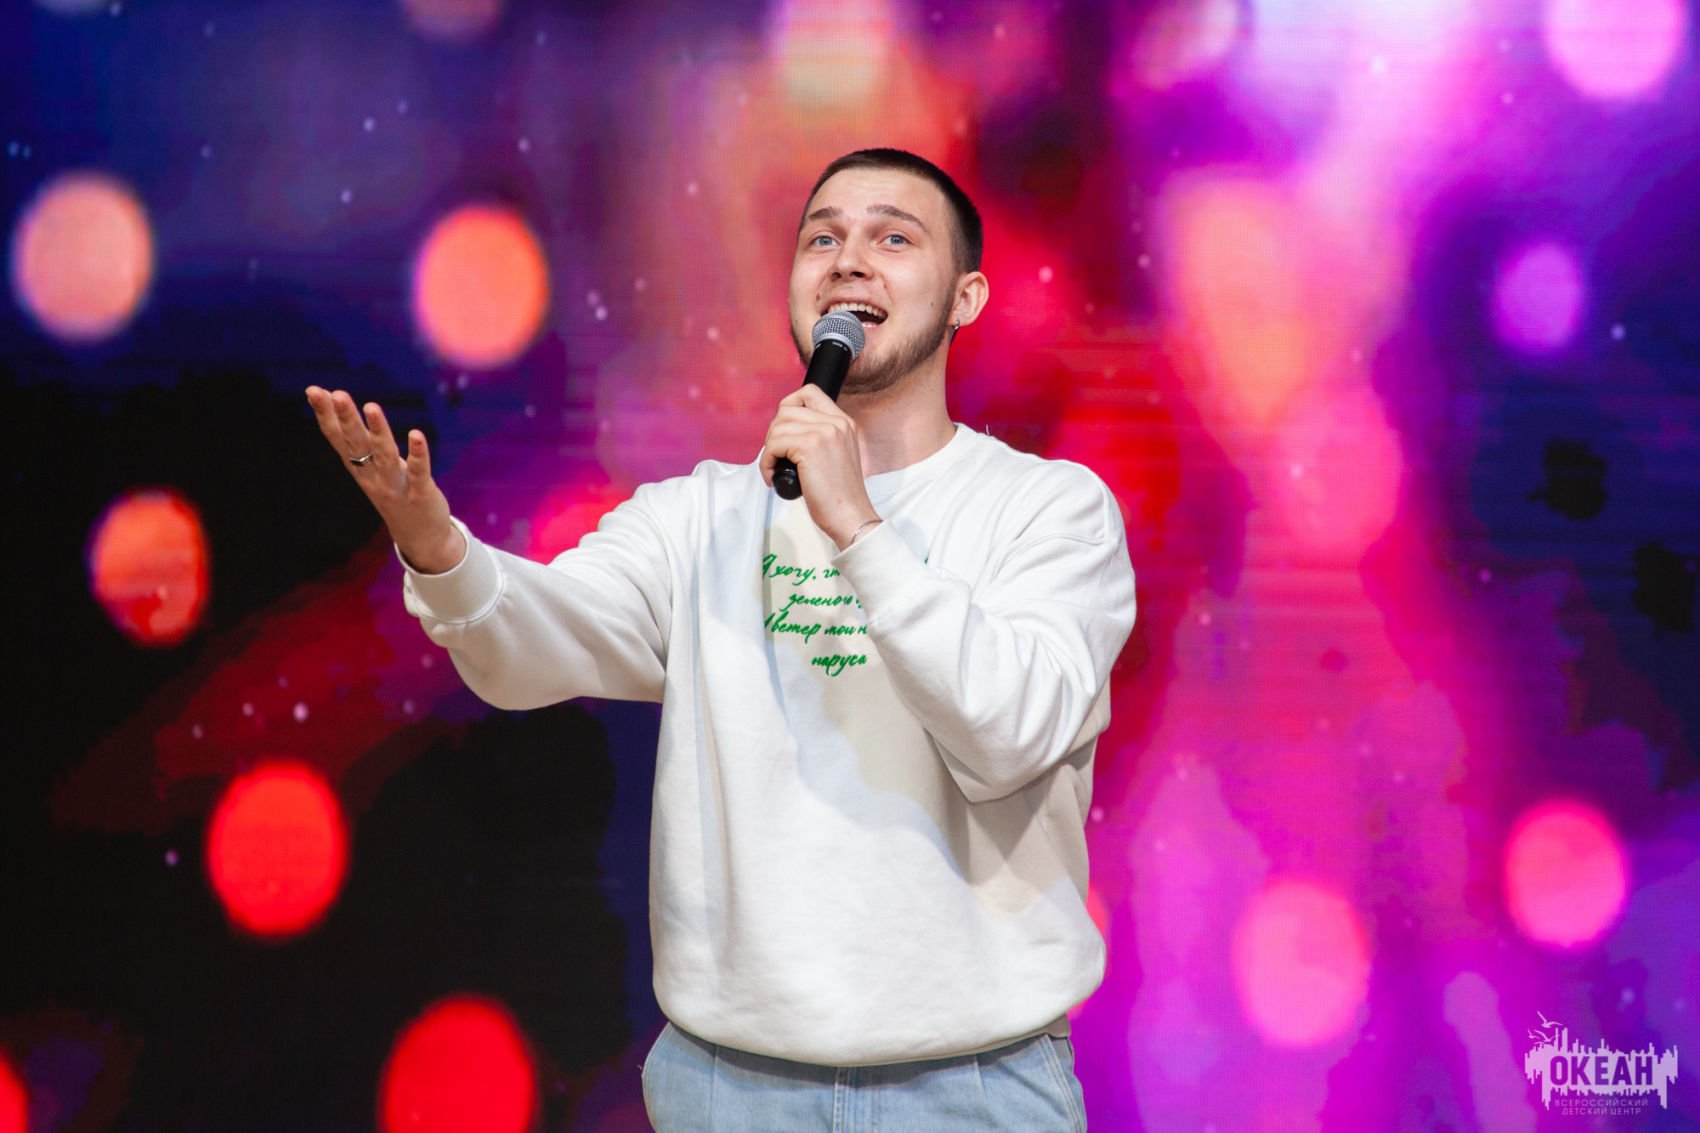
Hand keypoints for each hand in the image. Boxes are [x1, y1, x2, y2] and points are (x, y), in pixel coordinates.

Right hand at [305, 386, 464, 572]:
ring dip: (378, 431)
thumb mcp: (370, 467)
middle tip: (336, 393)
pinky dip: (418, 454)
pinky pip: (419, 471)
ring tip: (371, 406)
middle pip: (357, 444)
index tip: (313, 390)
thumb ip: (356, 441)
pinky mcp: (420, 494)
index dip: (326, 415)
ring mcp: (395, 486)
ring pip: (384, 455)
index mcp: (359, 467)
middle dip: (346, 418)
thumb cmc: (393, 492)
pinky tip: (416, 434)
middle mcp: (372, 476)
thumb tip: (338, 408)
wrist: (419, 538)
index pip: (338, 438)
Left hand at [759, 385, 878, 548]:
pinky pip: (773, 445)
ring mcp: (824, 432)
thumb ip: (820, 437)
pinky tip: (774, 477)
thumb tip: (785, 431)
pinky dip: (766, 462)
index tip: (784, 433)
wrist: (851, 516)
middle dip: (774, 433)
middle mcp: (836, 422)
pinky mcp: (810, 446)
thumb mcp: (836, 455)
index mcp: (843, 422)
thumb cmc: (840, 496)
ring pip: (777, 427)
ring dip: (769, 450)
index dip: (788, 408)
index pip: (809, 392)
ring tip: (775, 470)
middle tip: (778, 457)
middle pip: (786, 409)